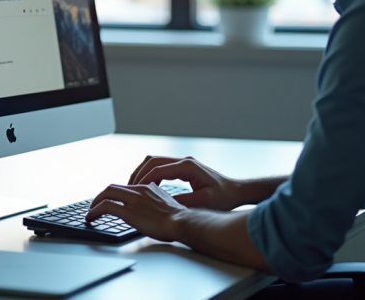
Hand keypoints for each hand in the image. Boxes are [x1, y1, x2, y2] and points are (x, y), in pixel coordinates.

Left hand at [85, 183, 186, 241]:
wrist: (182, 222)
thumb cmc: (178, 218)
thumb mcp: (167, 202)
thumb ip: (156, 199)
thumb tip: (151, 205)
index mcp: (148, 187)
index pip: (126, 187)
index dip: (115, 194)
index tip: (110, 201)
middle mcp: (139, 190)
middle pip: (113, 187)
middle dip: (101, 196)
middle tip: (96, 205)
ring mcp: (133, 200)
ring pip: (107, 194)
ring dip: (95, 203)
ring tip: (90, 213)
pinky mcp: (129, 212)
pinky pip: (106, 207)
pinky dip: (95, 211)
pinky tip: (91, 218)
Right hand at [128, 156, 242, 210]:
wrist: (236, 192)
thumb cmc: (224, 197)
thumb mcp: (201, 203)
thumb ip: (180, 202)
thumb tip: (160, 203)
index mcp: (187, 166)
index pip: (157, 168)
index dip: (143, 180)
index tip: (133, 191)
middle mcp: (184, 161)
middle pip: (152, 160)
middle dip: (138, 173)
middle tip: (128, 188)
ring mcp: (184, 163)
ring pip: (155, 161)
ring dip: (143, 173)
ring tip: (134, 187)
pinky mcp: (184, 168)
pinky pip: (162, 167)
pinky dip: (151, 174)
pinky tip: (147, 187)